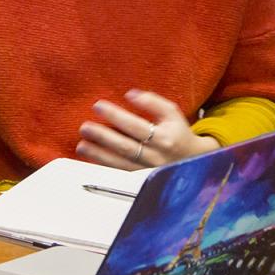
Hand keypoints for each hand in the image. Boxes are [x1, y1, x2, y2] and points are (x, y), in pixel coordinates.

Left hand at [77, 89, 218, 169]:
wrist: (192, 160)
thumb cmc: (177, 131)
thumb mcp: (171, 113)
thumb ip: (152, 102)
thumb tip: (130, 94)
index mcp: (165, 138)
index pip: (137, 126)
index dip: (117, 116)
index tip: (98, 105)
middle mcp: (156, 156)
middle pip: (126, 147)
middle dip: (103, 137)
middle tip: (85, 127)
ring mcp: (148, 171)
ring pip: (121, 163)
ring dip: (99, 155)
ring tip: (82, 145)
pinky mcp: (142, 179)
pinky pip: (120, 173)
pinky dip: (104, 166)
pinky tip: (91, 158)